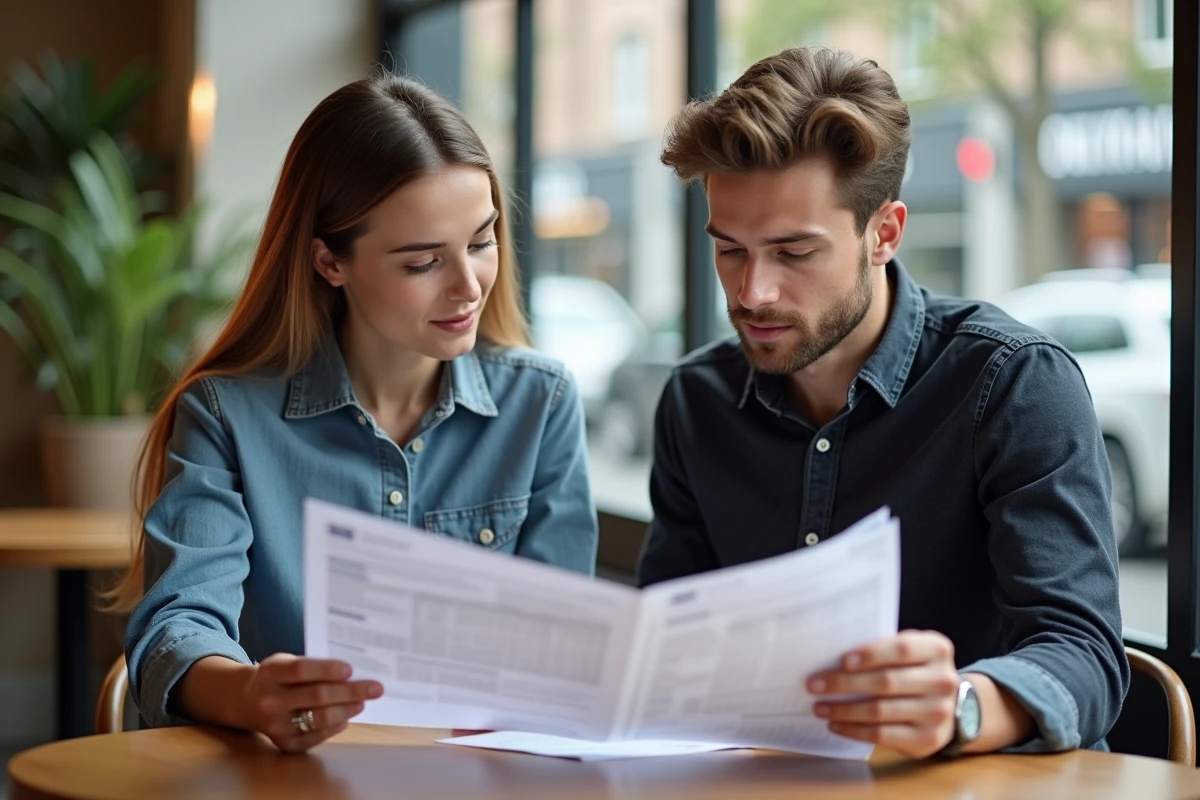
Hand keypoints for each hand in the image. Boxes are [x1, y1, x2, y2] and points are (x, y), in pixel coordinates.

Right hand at [243, 654, 382, 752]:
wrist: (246, 700)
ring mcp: (275, 725)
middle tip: (375, 688)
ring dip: (347, 710)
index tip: (351, 669)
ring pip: (319, 719)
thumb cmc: (277, 676)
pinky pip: (316, 736)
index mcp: (270, 673)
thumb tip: (352, 674)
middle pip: (316, 696)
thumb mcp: (286, 662)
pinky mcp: (283, 743)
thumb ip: (312, 666)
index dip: (327, 670)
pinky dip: (335, 727)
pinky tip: (346, 718)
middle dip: (350, 692)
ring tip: (362, 702)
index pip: (301, 670)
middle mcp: (269, 701)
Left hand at [807, 630, 960, 758]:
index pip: (901, 649)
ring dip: (843, 710)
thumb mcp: (912, 651)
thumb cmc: (916, 670)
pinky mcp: (926, 740)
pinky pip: (883, 735)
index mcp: (937, 650)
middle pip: (886, 682)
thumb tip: (832, 653)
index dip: (870, 654)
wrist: (951, 705)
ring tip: (819, 707)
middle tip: (814, 684)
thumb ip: (884, 648)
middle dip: (844, 683)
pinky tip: (836, 725)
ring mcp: (938, 713)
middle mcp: (942, 681)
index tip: (841, 660)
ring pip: (880, 711)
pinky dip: (854, 730)